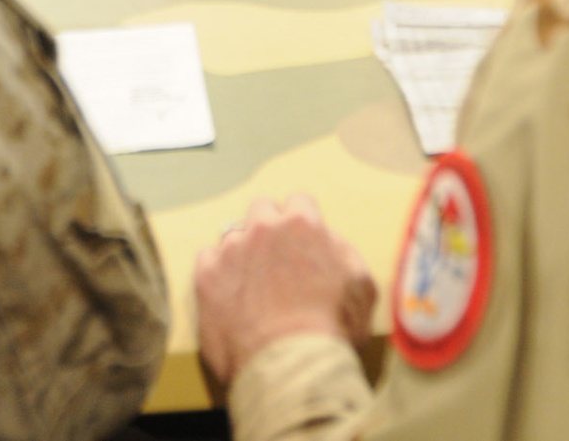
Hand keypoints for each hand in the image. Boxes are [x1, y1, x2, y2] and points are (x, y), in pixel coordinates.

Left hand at [195, 195, 375, 387]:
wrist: (290, 366)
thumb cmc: (331, 331)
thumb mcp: (362, 286)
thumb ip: (343, 252)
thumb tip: (329, 242)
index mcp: (302, 224)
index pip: (299, 202)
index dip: (302, 223)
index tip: (302, 240)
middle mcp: (263, 228)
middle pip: (261, 210)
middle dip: (269, 229)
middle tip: (277, 260)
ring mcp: (231, 251)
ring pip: (233, 236)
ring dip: (243, 253)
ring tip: (253, 285)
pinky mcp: (206, 276)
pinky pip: (207, 259)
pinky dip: (217, 273)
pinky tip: (231, 295)